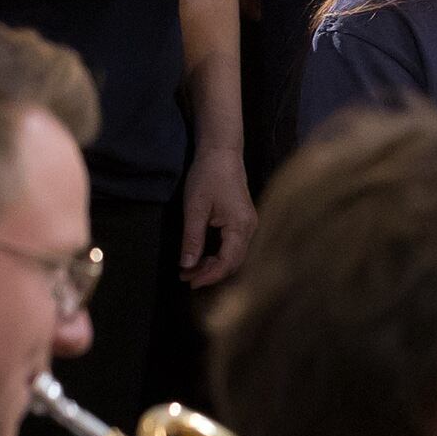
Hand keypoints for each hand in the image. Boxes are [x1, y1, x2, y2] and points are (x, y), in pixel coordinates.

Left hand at [179, 144, 255, 285]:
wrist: (222, 153)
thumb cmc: (207, 177)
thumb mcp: (194, 209)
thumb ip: (192, 239)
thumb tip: (187, 265)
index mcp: (240, 226)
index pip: (228, 262)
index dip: (209, 276)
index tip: (189, 282)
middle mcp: (250, 228)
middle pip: (235, 263)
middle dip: (211, 274)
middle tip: (186, 277)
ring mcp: (249, 224)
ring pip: (235, 256)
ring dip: (214, 266)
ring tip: (190, 268)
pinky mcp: (244, 221)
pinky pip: (235, 247)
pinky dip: (219, 256)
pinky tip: (203, 256)